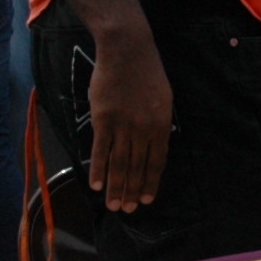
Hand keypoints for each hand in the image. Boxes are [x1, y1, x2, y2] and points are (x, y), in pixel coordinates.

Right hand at [87, 26, 173, 211]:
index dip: (151, 183)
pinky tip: (97, 185)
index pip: (157, 162)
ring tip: (113, 205)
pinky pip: (100, 150)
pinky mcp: (102, 119)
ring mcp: (122, 125)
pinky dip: (99, 169)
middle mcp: (143, 129)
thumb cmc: (146, 72)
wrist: (126, 50)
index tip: (146, 199)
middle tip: (128, 210)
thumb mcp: (163, 98)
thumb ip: (159, 124)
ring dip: (116, 187)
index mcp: (161, 125)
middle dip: (132, 191)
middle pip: (137, 167)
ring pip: (119, 163)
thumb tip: (154, 147)